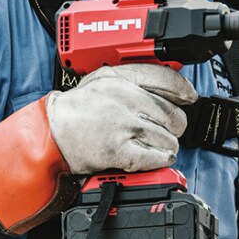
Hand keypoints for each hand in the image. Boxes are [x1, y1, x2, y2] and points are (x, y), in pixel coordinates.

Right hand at [46, 64, 197, 172]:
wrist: (49, 133)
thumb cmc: (77, 109)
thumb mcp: (103, 80)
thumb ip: (134, 79)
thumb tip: (171, 88)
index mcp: (120, 79)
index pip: (165, 79)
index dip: (182, 90)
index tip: (189, 98)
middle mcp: (123, 99)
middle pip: (172, 114)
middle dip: (174, 126)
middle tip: (167, 129)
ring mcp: (121, 125)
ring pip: (168, 138)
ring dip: (167, 145)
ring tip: (156, 145)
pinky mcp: (118, 150)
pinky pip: (156, 157)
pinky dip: (160, 159)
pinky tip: (155, 157)